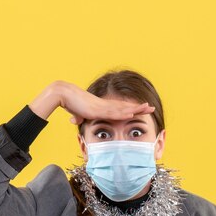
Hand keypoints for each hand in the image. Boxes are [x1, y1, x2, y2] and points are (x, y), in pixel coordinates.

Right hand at [28, 80, 154, 123]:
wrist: (63, 94)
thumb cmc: (69, 103)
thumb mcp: (76, 113)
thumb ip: (78, 117)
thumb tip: (74, 121)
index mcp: (102, 106)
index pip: (120, 107)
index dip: (131, 108)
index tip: (141, 109)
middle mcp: (105, 105)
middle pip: (125, 106)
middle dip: (139, 107)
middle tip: (152, 107)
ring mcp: (103, 107)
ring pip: (123, 108)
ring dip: (136, 109)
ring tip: (148, 108)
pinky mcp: (98, 110)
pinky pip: (114, 112)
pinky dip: (124, 113)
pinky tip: (133, 113)